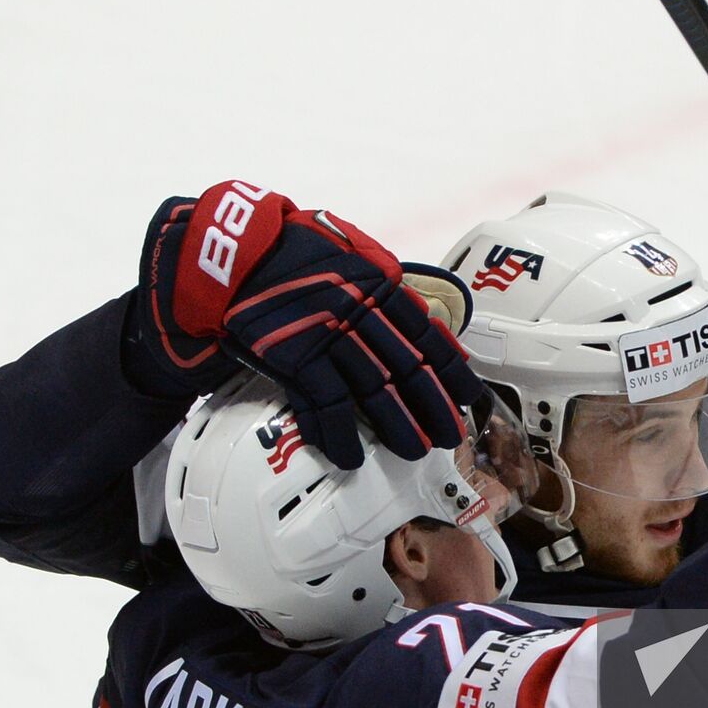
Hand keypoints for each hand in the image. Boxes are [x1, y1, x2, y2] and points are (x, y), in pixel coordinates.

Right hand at [137, 180, 482, 468]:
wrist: (239, 252)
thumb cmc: (296, 253)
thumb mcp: (353, 255)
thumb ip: (386, 288)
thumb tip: (423, 318)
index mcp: (381, 286)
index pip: (429, 336)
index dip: (452, 371)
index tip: (468, 395)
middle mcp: (362, 312)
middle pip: (409, 369)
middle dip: (434, 407)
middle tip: (450, 434)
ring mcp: (330, 336)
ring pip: (375, 392)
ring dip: (397, 427)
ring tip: (414, 450)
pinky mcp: (297, 357)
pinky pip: (326, 405)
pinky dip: (340, 435)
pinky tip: (352, 455)